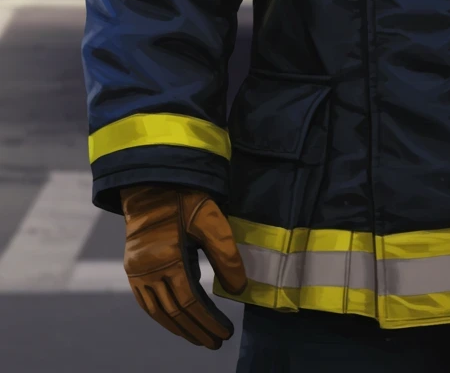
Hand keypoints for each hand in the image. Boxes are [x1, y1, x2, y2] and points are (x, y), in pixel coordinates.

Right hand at [121, 185, 246, 348]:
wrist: (152, 182)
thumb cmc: (185, 198)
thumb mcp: (211, 219)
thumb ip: (226, 254)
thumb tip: (239, 289)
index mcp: (168, 258)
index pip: (190, 302)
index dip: (208, 320)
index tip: (225, 332)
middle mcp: (148, 270)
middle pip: (174, 312)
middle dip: (197, 330)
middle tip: (216, 342)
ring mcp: (137, 272)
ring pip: (158, 312)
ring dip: (180, 329)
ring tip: (199, 338)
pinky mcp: (133, 269)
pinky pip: (147, 302)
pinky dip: (162, 316)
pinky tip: (176, 322)